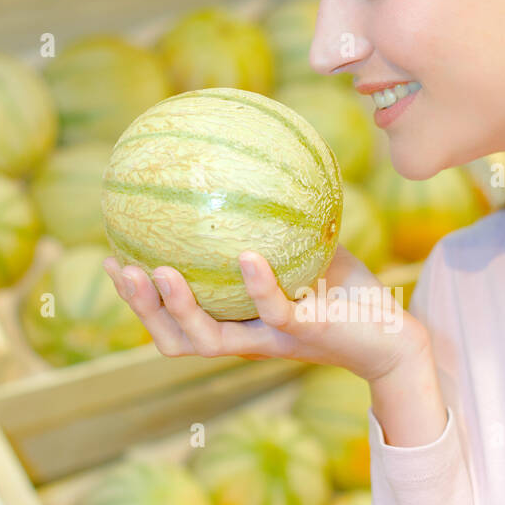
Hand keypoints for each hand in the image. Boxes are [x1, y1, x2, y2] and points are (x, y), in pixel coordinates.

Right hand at [102, 244, 429, 384]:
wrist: (393, 335)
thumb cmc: (346, 294)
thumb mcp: (305, 249)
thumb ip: (276, 219)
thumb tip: (252, 164)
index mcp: (236, 324)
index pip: (173, 321)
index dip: (139, 300)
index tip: (111, 260)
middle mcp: (246, 338)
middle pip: (174, 339)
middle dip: (141, 309)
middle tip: (119, 268)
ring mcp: (272, 339)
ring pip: (208, 340)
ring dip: (179, 309)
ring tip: (157, 272)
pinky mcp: (305, 333)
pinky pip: (274, 312)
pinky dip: (257, 286)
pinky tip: (246, 256)